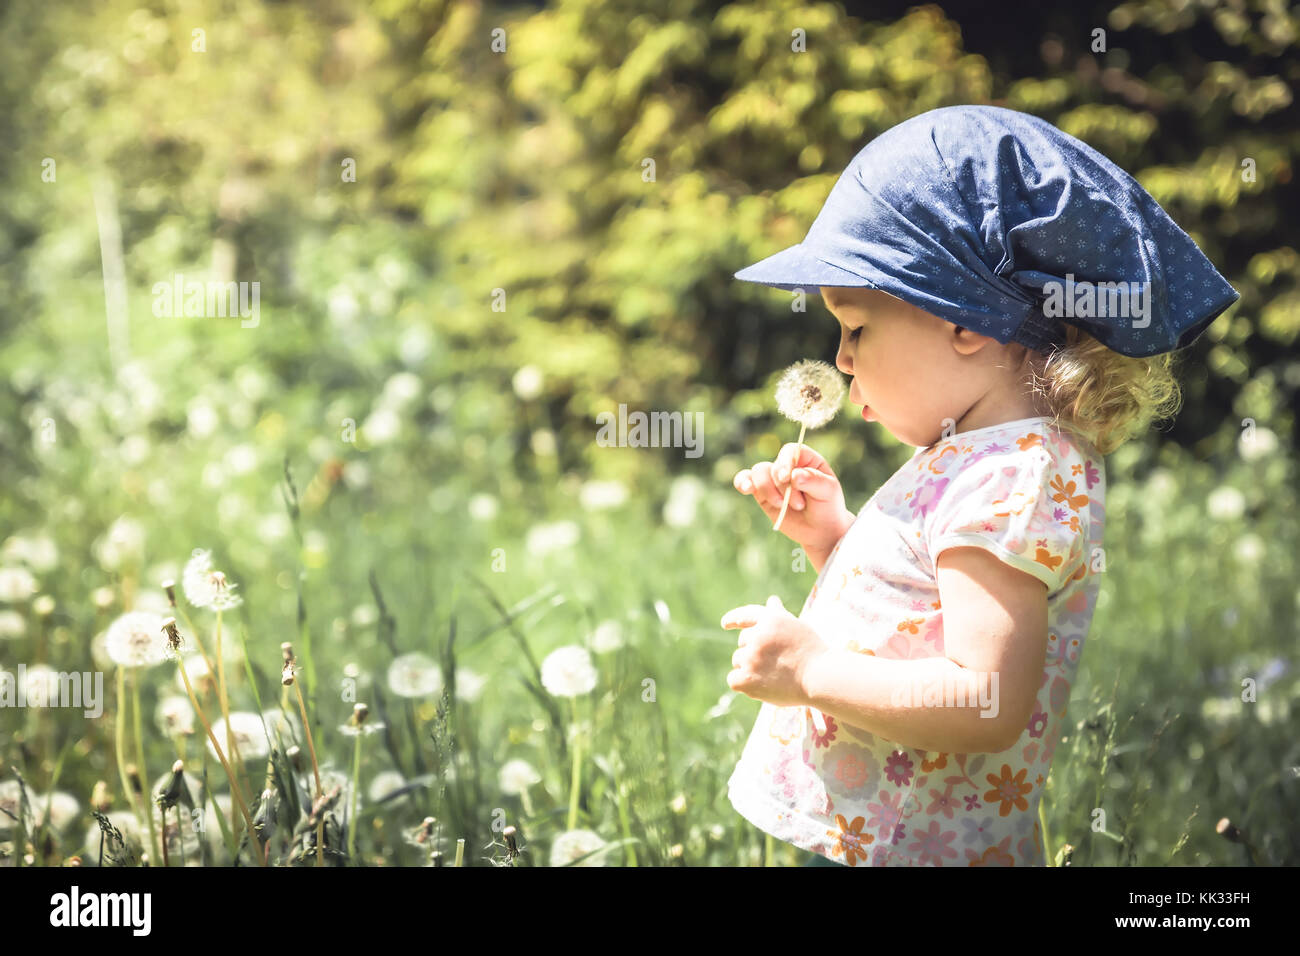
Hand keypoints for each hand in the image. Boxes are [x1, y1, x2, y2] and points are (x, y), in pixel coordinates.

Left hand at [721, 595, 829, 708]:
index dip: (733, 619)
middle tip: (776, 661)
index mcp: (771, 619)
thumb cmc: (812, 652)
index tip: (725, 623)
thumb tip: (771, 600)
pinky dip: (743, 683)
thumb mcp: (797, 627)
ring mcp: (751, 657)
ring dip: (749, 666)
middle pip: (743, 641)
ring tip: (773, 673)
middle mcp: (758, 635)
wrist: (820, 678)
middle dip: (754, 649)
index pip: (746, 615)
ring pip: (738, 660)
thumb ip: (779, 615)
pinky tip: (760, 685)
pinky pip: (733, 678)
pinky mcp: (747, 678)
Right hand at [733, 442, 852, 555]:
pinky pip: (746, 481)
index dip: (785, 462)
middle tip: (799, 505)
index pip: (789, 451)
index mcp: (806, 459)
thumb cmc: (828, 506)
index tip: (787, 478)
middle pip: (773, 466)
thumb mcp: (828, 492)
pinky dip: (743, 482)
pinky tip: (745, 488)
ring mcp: (773, 480)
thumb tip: (794, 475)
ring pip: (758, 473)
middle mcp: (787, 466)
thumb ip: (813, 480)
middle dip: (782, 487)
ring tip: (780, 505)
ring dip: (767, 490)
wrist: (821, 530)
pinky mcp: (762, 494)